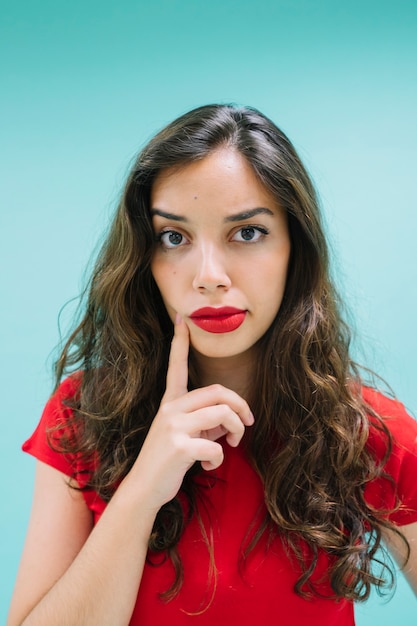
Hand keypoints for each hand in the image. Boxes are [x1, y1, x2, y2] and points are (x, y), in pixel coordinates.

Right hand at [127, 315, 253, 510]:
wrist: (145, 488)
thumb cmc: (169, 460)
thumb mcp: (187, 434)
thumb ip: (206, 420)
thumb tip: (231, 419)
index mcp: (171, 402)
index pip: (176, 367)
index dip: (180, 342)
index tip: (181, 318)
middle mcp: (170, 409)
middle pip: (219, 391)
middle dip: (241, 406)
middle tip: (247, 423)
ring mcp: (173, 426)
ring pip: (222, 413)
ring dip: (236, 431)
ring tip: (231, 445)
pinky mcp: (178, 446)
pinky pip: (215, 445)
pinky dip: (219, 457)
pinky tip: (208, 464)